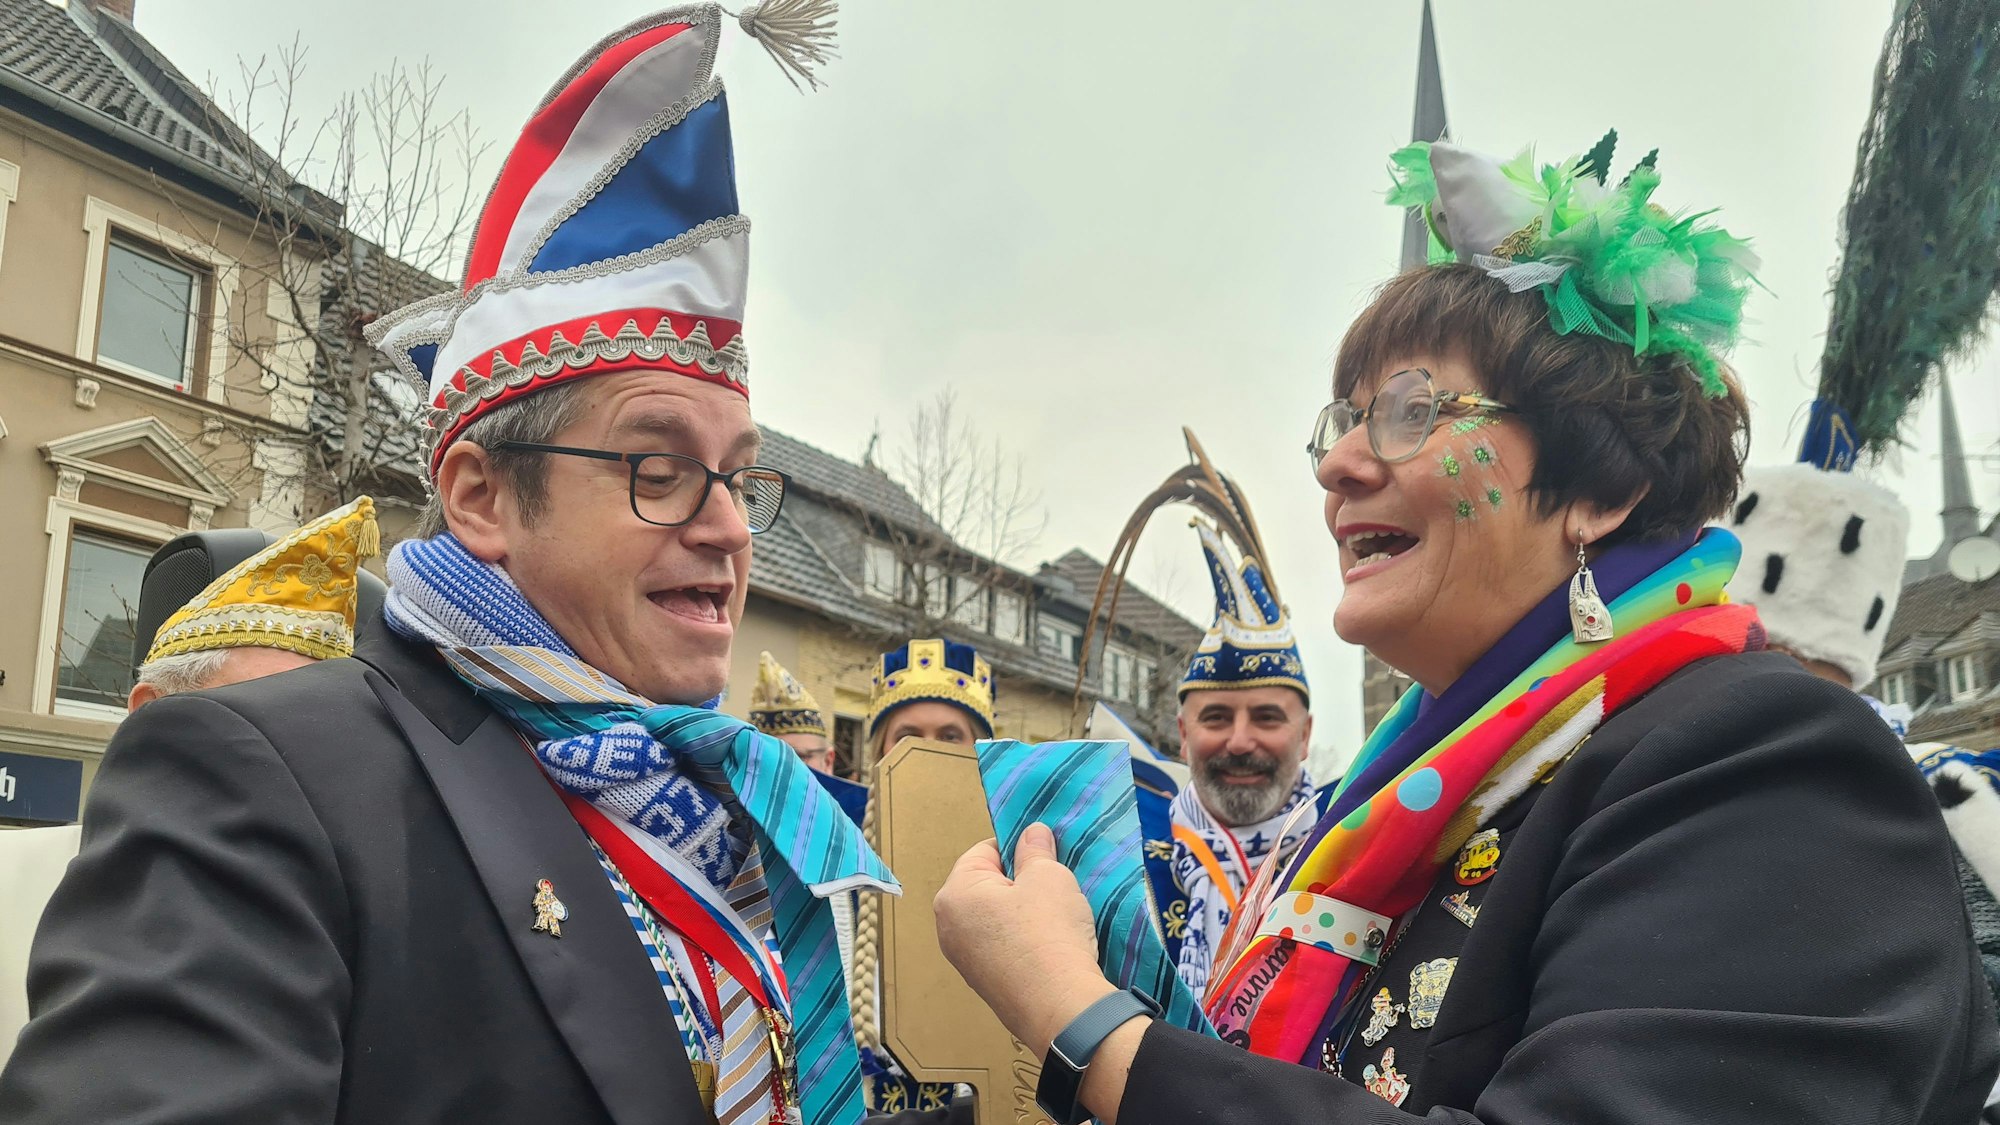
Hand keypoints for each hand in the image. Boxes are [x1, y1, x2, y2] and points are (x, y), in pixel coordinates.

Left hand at [933, 823, 1116, 1056]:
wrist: (1060, 1007)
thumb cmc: (1048, 932)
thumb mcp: (1049, 877)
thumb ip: (1036, 849)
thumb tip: (1032, 832)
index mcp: (954, 895)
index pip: (984, 852)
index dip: (1017, 849)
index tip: (1045, 858)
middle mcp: (948, 927)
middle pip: (986, 886)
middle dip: (1018, 882)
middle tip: (1052, 888)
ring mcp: (963, 960)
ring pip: (994, 918)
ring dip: (1021, 912)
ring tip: (1054, 917)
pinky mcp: (983, 984)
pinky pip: (1000, 947)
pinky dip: (1020, 940)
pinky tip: (1048, 945)